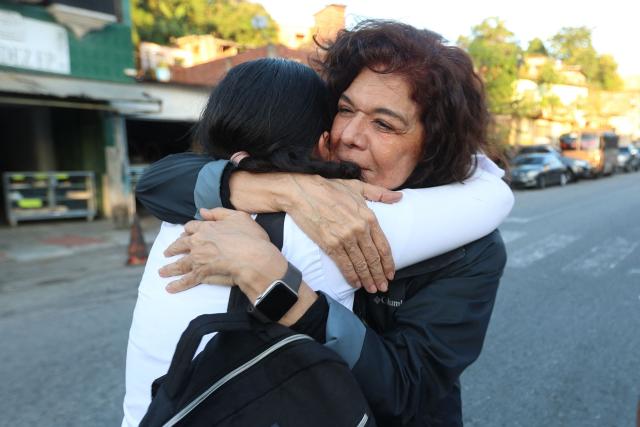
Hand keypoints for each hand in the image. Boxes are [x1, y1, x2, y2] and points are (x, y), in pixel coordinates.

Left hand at [159, 208, 285, 300]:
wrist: (253, 258)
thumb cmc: (250, 237)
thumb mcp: (238, 217)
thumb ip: (219, 213)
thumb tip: (203, 211)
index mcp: (206, 228)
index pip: (191, 228)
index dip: (187, 231)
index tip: (184, 234)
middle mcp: (198, 243)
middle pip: (180, 245)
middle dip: (172, 249)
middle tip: (166, 253)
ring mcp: (198, 260)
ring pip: (179, 264)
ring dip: (169, 268)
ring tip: (161, 272)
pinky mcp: (201, 274)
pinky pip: (187, 280)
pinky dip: (177, 285)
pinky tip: (169, 288)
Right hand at [279, 175, 400, 292]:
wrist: (303, 192)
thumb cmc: (329, 188)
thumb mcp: (358, 187)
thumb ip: (380, 193)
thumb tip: (399, 197)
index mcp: (369, 217)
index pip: (383, 246)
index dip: (388, 263)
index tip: (391, 273)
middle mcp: (359, 229)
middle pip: (373, 258)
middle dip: (379, 275)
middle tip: (383, 287)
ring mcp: (345, 238)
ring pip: (360, 264)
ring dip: (367, 279)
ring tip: (372, 289)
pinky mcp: (330, 244)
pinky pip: (344, 264)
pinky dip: (351, 276)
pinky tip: (355, 283)